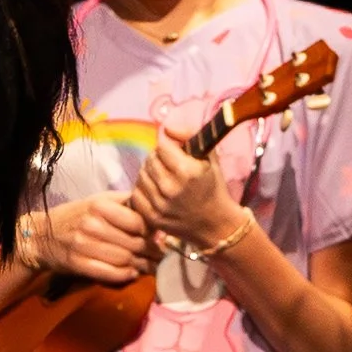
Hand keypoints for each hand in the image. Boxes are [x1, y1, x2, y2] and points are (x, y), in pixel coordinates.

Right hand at [28, 193, 156, 284]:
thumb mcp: (99, 201)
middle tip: (162, 257)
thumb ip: (126, 205)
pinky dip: (125, 275)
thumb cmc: (77, 216)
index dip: (154, 233)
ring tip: (151, 266)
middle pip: (134, 243)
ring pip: (124, 259)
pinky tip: (132, 273)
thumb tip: (157, 218)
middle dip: (152, 252)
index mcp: (100, 206)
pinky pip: (109, 273)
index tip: (163, 238)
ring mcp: (83, 245)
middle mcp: (92, 224)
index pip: (138, 222)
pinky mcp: (78, 264)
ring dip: (142, 266)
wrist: (42, 235)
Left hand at [129, 127, 243, 253]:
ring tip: (163, 178)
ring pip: (141, 176)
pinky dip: (144, 190)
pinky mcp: (152, 217)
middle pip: (149, 160)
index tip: (174, 152)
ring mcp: (160, 205)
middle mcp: (171, 188)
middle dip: (158, 159)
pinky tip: (156, 192)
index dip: (167, 146)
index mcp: (187, 171)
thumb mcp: (209, 158)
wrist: (215, 225)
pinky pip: (136, 194)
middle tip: (168, 165)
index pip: (162, 146)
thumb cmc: (212, 187)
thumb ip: (189, 136)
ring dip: (149, 173)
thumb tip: (166, 127)